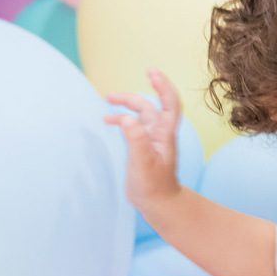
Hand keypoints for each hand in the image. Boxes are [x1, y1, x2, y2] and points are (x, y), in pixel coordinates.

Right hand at [104, 68, 182, 210]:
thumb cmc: (154, 186)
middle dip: (131, 97)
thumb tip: (127, 118)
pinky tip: (109, 121)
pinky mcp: (145, 147)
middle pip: (148, 106)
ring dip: (125, 106)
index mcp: (164, 134)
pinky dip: (123, 120)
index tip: (151, 72)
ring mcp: (153, 139)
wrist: (159, 204)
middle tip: (110, 95)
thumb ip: (136, 140)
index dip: (163, 85)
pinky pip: (135, 126)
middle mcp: (160, 133)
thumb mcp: (143, 163)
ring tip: (107, 101)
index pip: (169, 103)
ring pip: (140, 115)